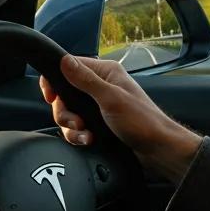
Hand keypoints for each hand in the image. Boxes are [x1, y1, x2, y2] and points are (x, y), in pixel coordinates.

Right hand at [41, 54, 201, 183]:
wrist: (157, 150)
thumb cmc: (142, 120)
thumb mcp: (110, 98)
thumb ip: (85, 80)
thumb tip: (64, 60)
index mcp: (105, 72)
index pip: (69, 66)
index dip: (55, 81)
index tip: (52, 97)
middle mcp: (99, 86)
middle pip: (64, 94)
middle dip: (65, 112)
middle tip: (77, 122)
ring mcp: (97, 106)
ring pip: (68, 113)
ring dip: (72, 127)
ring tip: (85, 135)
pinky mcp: (97, 123)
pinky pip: (76, 127)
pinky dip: (78, 135)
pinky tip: (88, 140)